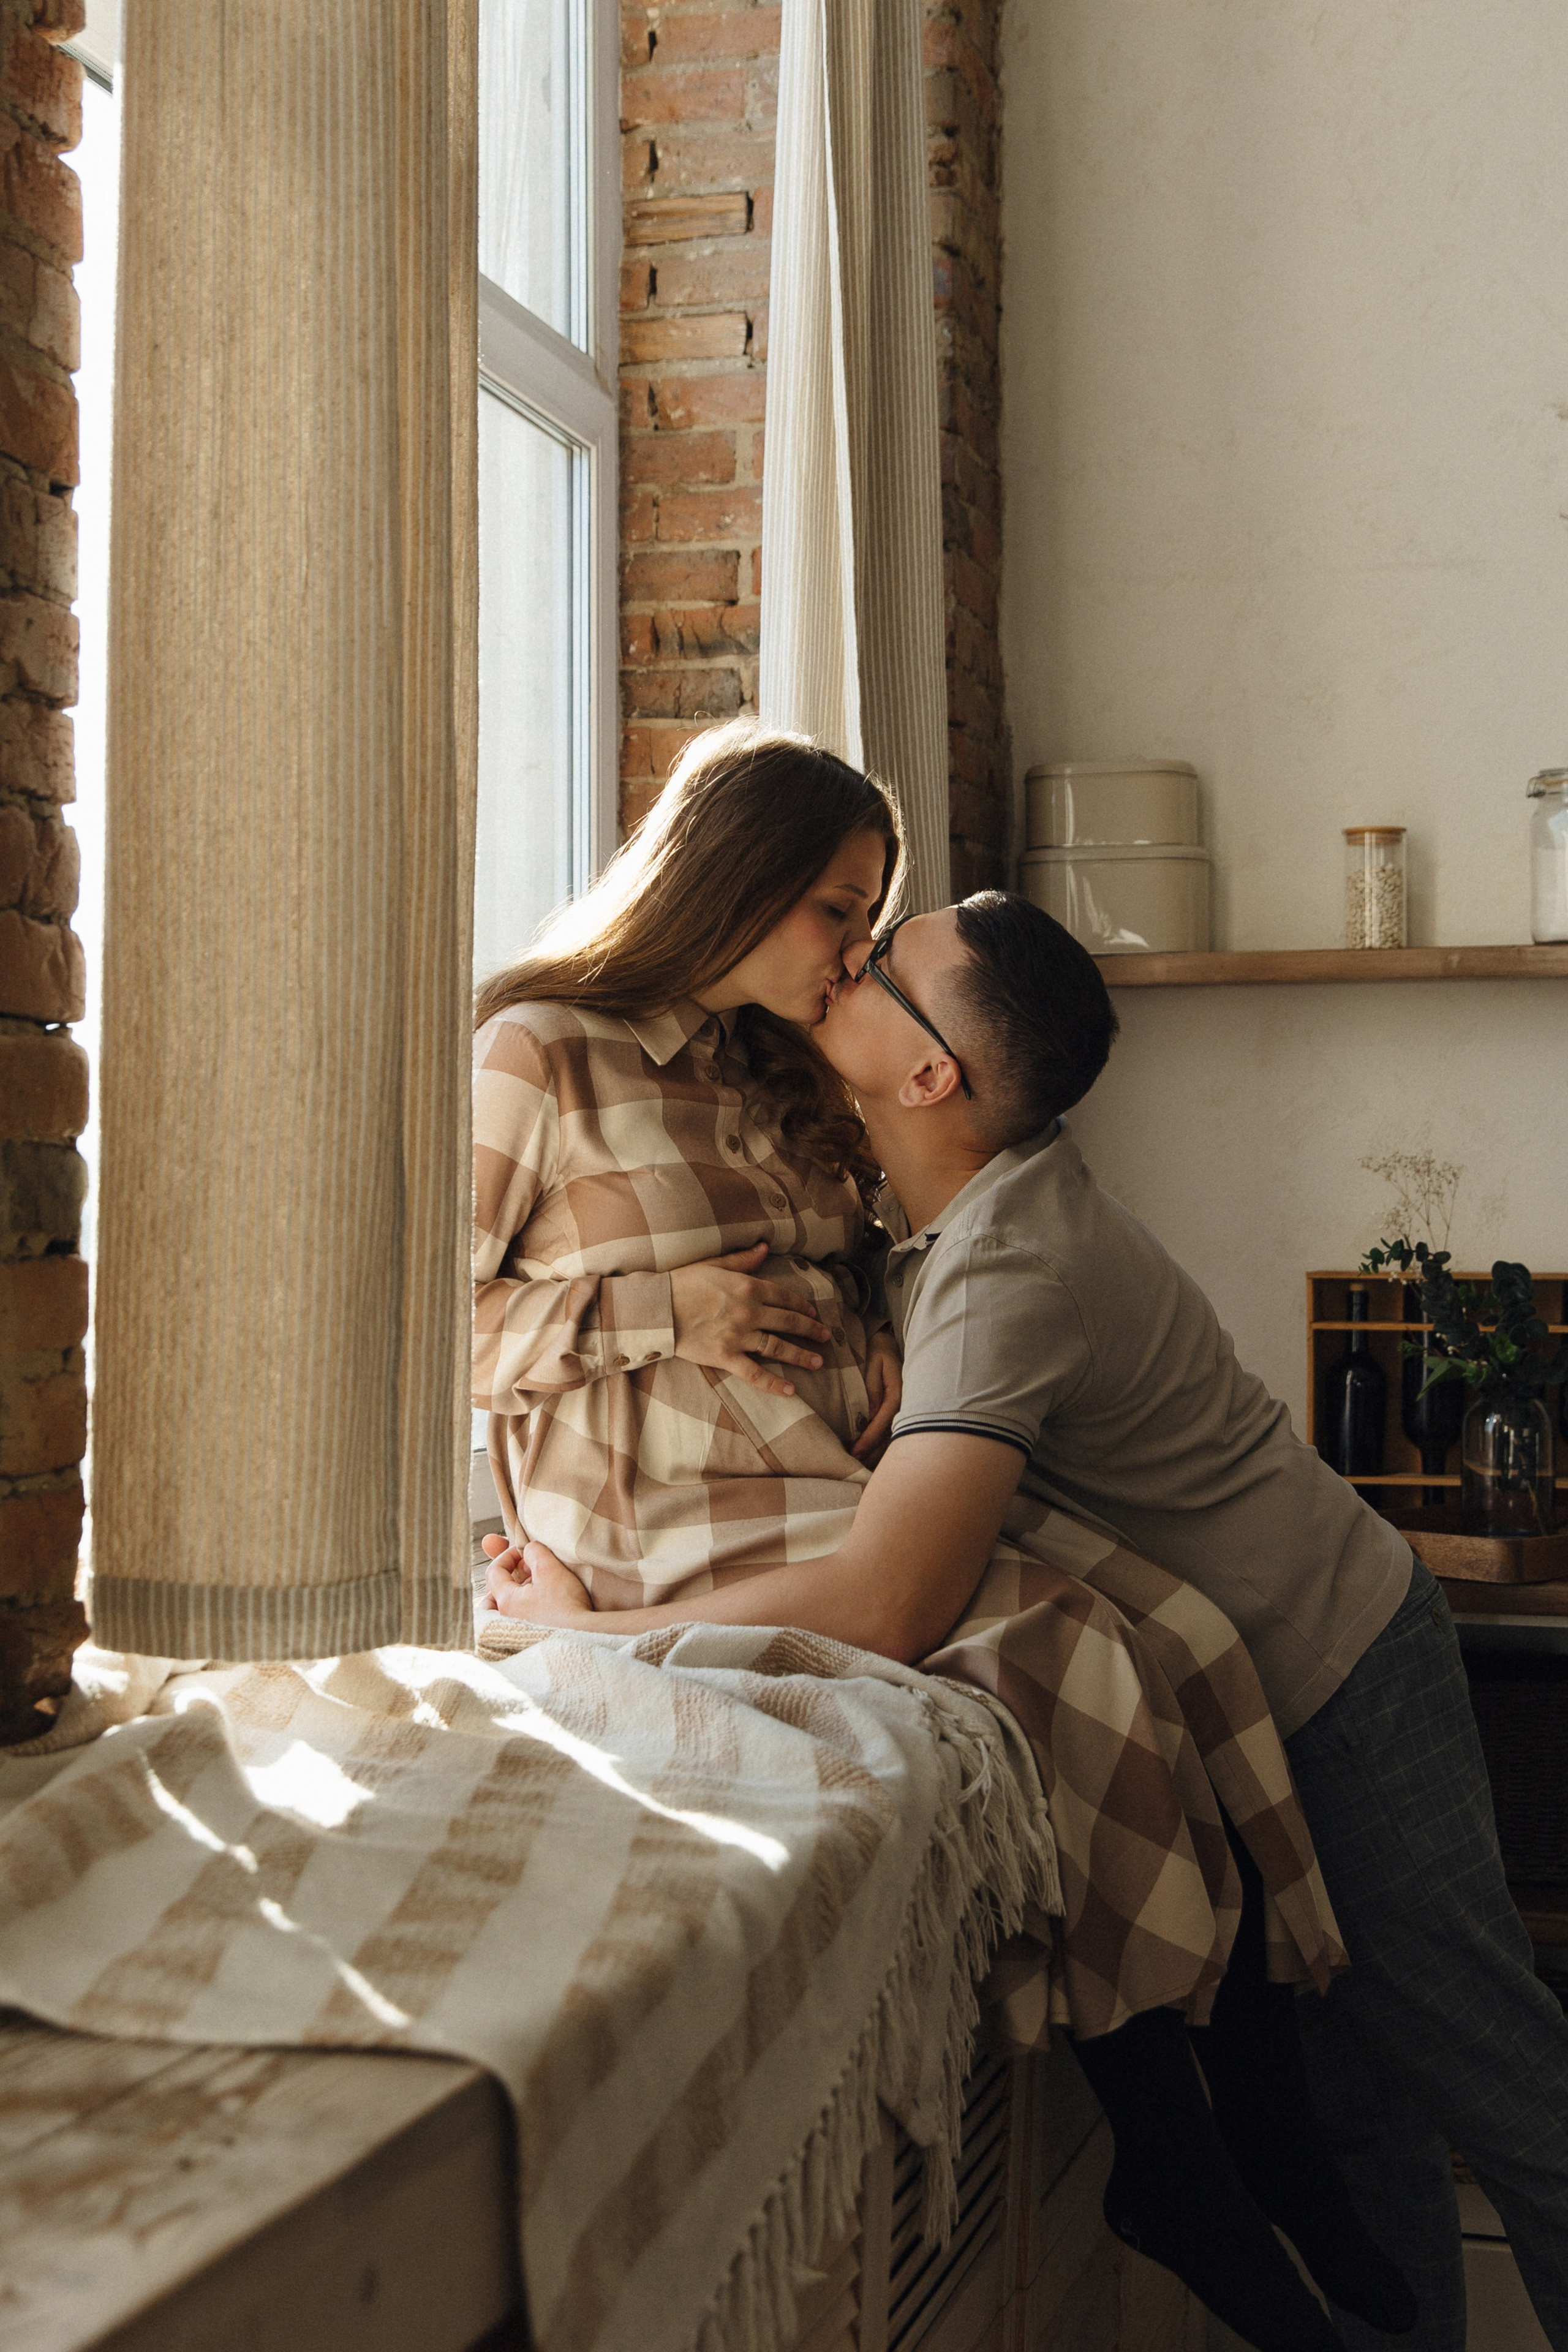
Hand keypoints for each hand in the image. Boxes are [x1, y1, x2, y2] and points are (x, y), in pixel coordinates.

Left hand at [481, 1530, 596, 1625]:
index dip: (507, 1555)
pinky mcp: (528, 1639)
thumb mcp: (550, 1569)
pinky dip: (517, 1613)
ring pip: (500, 1612)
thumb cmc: (566, 1605)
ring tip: (522, 1591)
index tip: (523, 1551)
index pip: (494, 1571)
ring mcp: (515, 1632)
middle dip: (504, 1578)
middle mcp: (505, 1619)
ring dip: (508, 1597)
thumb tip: (528, 1549)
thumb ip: (534, 1552)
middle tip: (521, 1572)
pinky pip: (513, 1624)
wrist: (584, 1636)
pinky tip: (532, 1609)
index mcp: (506, 1601)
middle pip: (492, 1595)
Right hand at [670, 1241, 832, 1397]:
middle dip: (810, 1329)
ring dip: (801, 1355)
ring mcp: (739, 1336)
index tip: (813, 1313)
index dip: (802, 1305)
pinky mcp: (725, 1356)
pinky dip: (773, 1383)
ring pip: (778, 1347)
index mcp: (748, 1286)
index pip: (784, 1296)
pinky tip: (791, 1390)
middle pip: (788, 1322)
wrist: (656, 1308)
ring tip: (818, 1362)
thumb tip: (764, 1247)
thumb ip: (742, 1259)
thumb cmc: (680, 1282)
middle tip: (826, 1337)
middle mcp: (749, 1311)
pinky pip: (754, 1373)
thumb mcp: (713, 1264)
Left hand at [850, 1327, 902, 1461]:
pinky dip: (879, 1445)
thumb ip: (872, 1390)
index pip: (883, 1421)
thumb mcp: (874, 1366)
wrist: (890, 1342)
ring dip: (875, 1452)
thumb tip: (868, 1416)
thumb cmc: (879, 1352)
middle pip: (889, 1435)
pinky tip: (868, 1455)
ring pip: (891, 1437)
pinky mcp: (899, 1411)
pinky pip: (890, 1432)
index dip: (869, 1438)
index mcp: (898, 1393)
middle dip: (872, 1452)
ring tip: (858, 1465)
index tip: (855, 1451)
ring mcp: (904, 1409)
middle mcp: (905, 1405)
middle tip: (853, 1465)